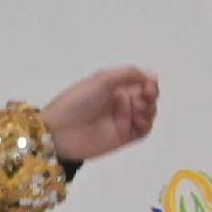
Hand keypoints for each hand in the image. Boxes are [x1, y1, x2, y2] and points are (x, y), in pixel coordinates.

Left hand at [44, 67, 160, 163]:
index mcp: (114, 86)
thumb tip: (151, 75)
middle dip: (151, 94)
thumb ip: (128, 74)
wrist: (60, 131)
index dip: (149, 82)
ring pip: (148, 113)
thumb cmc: (78, 100)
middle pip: (147, 97)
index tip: (150, 83)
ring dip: (149, 108)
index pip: (140, 82)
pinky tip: (139, 118)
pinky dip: (146, 122)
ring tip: (138, 106)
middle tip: (146, 94)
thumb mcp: (102, 79)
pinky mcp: (124, 137)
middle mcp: (120, 102)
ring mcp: (123, 120)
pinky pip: (143, 130)